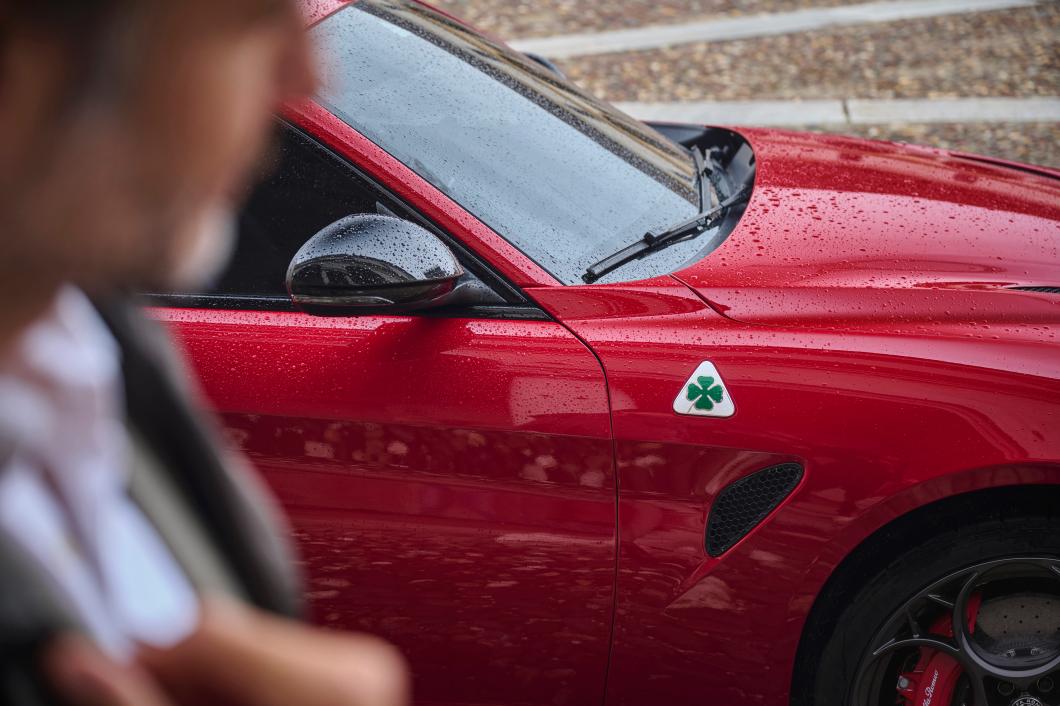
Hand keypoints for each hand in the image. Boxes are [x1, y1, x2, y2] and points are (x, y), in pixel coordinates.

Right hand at [42, 600, 408, 705]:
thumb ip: (143, 702)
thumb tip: (82, 661)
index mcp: (332, 683)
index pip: (207, 625)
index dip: (146, 652)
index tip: (108, 673)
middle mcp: (358, 663)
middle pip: (227, 633)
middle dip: (179, 671)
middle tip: (147, 697)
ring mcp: (364, 668)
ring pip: (248, 644)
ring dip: (210, 679)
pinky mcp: (358, 678)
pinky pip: (278, 659)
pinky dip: (244, 685)